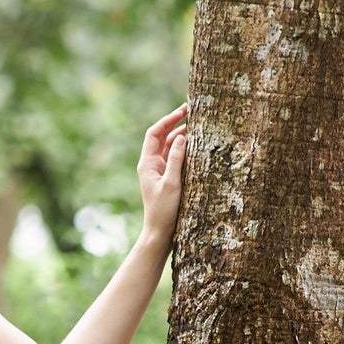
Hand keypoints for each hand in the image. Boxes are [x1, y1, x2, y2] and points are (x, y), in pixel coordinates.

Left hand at [138, 101, 187, 245]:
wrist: (160, 233)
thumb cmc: (163, 211)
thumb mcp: (171, 184)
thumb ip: (176, 159)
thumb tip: (181, 136)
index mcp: (147, 164)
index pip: (154, 133)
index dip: (168, 120)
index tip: (183, 110)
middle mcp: (151, 165)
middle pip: (162, 137)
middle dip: (175, 123)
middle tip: (192, 111)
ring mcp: (159, 171)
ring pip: (169, 146)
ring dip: (180, 134)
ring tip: (197, 124)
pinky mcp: (167, 178)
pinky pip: (175, 157)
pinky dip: (184, 148)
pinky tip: (196, 143)